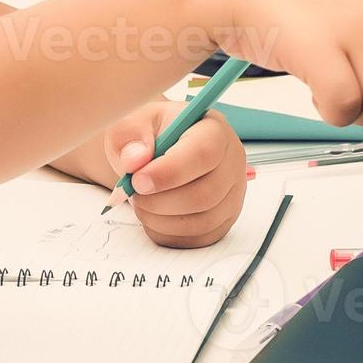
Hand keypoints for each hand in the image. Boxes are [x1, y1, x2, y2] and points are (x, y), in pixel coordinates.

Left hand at [104, 99, 248, 246]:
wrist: (156, 151)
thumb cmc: (148, 135)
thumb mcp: (131, 124)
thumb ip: (129, 137)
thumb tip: (135, 160)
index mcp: (213, 129)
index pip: (203, 153)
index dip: (169, 172)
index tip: (138, 181)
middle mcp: (232, 161)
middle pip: (205, 194)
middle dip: (160, 201)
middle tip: (133, 194)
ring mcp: (233, 193)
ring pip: (203, 221)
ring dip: (162, 220)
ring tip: (140, 204)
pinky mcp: (224, 218)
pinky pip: (200, 238)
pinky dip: (169, 233)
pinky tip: (152, 217)